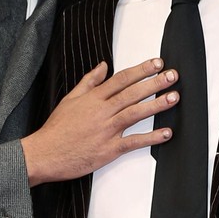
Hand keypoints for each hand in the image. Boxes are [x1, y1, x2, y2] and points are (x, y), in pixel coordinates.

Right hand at [21, 59, 177, 185]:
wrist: (44, 154)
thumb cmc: (56, 129)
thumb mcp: (70, 99)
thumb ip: (89, 82)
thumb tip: (103, 66)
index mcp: (93, 98)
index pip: (122, 79)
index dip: (141, 70)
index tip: (157, 63)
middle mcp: (102, 112)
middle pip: (132, 93)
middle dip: (154, 83)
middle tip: (172, 75)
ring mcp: (106, 131)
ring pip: (135, 114)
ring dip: (156, 105)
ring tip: (174, 97)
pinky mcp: (108, 150)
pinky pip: (133, 142)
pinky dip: (151, 138)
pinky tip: (165, 133)